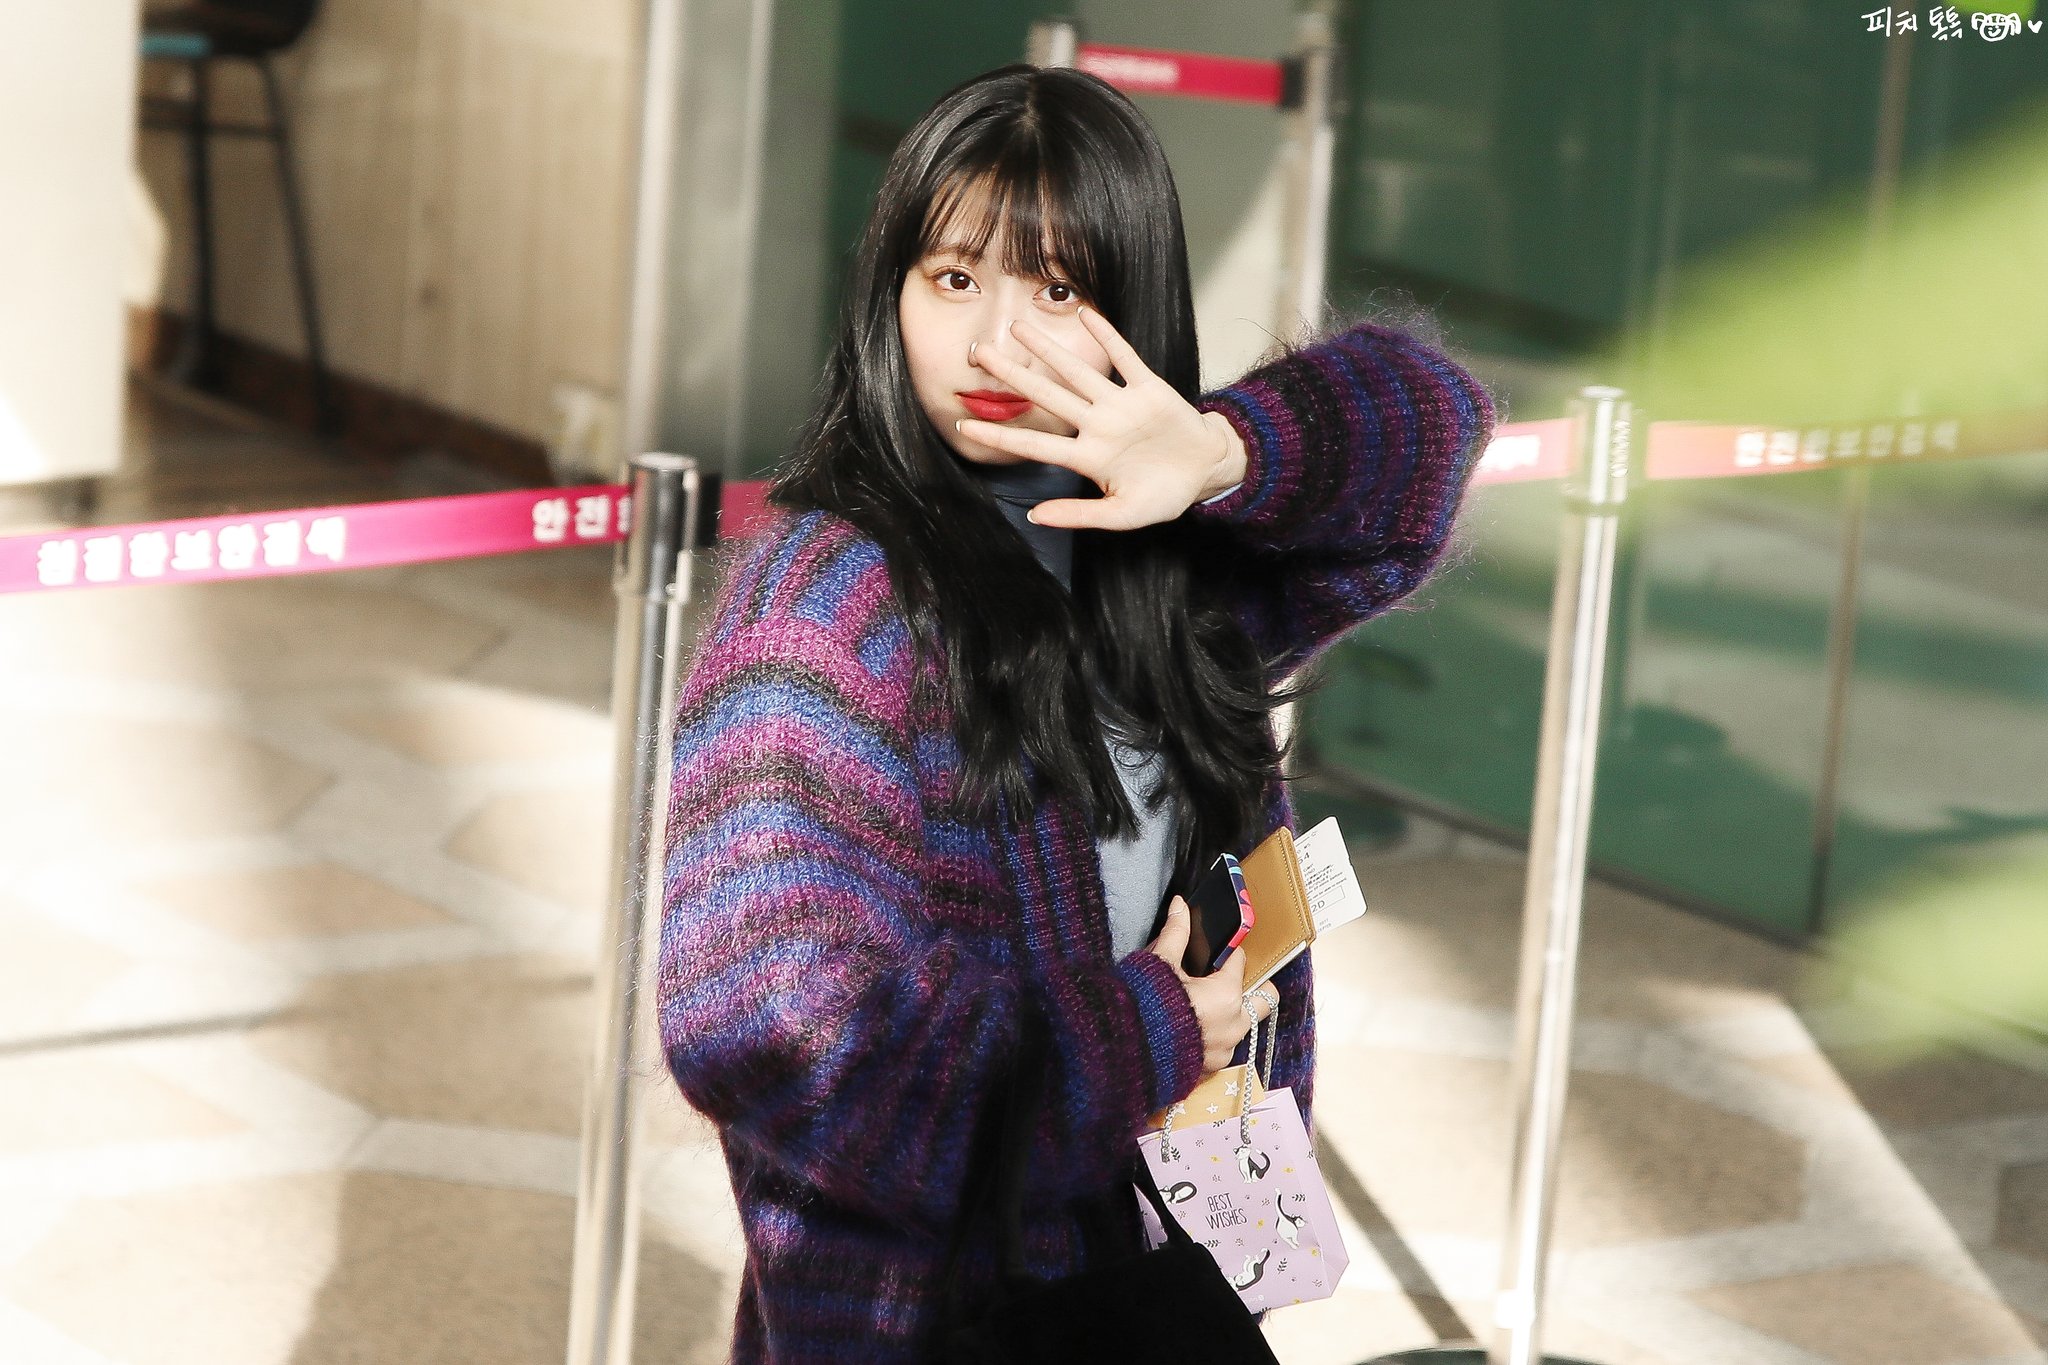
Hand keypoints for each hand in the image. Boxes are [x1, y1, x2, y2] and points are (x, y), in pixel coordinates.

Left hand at [957, 309, 1247, 530]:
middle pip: (1047, 395)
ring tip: (1018, 327)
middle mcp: (1097, 425)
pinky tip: (1085, 316)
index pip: (1035, 444)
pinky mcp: (1149, 389)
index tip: (965, 423)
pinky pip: (1125, 358)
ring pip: (1076, 372)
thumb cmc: (1162, 495)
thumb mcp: (1122, 515)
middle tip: (978, 352)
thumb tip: (1034, 517)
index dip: (1001, 434)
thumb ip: (1079, 516)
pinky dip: (1107, 337)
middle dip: (1013, 375)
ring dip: (1048, 349)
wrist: (1207, 472)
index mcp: (1088, 457)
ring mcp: (1121, 405)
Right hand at [1147, 895, 1270, 1072]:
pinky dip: (1214, 1034)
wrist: (1122, 1048)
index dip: (1229, 952)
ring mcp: (1224, 1049)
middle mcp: (1234, 1024)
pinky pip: (1224, 1045)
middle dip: (1252, 987)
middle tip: (1227, 980)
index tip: (1218, 951)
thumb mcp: (1160, 964)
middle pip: (1263, 999)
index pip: (1240, 961)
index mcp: (1227, 994)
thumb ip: (1176, 933)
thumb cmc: (1144, 1004)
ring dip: (1232, 1012)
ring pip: (1243, 1025)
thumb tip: (1179, 905)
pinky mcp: (1211, 1068)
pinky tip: (1192, 1027)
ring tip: (1204, 1005)